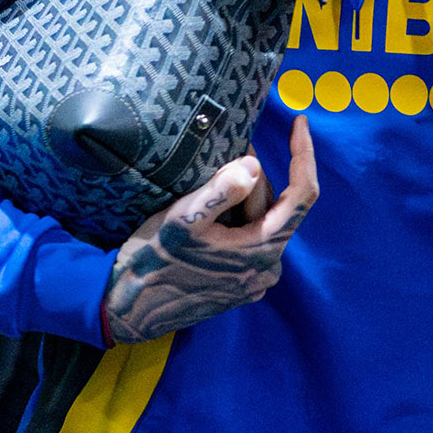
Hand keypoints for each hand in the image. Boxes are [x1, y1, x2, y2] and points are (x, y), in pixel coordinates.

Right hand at [100, 117, 318, 344]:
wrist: (128, 309)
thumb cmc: (153, 262)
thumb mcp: (182, 219)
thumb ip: (220, 192)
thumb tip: (254, 165)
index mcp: (261, 250)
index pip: (301, 195)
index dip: (304, 155)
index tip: (300, 123)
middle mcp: (267, 268)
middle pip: (274, 206)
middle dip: (253, 177)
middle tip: (221, 154)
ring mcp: (255, 280)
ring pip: (260, 223)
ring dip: (241, 200)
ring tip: (206, 188)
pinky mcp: (241, 286)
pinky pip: (249, 241)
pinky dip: (236, 221)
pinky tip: (207, 218)